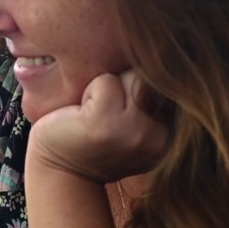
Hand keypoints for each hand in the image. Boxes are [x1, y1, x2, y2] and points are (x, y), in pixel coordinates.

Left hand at [27, 70, 168, 182]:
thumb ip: (151, 101)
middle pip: (150, 78)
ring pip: (131, 76)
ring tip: (94, 115)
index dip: (137, 91)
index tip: (118, 116)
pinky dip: (88, 92)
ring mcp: (134, 129)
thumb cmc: (93, 144)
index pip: (168, 86)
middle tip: (103, 117)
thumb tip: (163, 53)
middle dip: (124, 88)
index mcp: (169, 137)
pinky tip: (82, 117)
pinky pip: (104, 82)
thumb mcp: (133, 125)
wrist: (59, 174)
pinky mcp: (105, 120)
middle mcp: (158, 136)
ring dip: (107, 90)